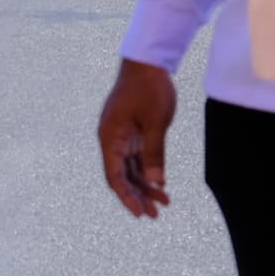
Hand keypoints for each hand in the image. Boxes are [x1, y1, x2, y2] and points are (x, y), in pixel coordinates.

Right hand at [97, 59, 176, 218]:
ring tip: (164, 202)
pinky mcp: (132, 130)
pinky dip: (148, 170)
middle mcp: (112, 139)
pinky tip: (161, 182)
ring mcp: (121, 135)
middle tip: (155, 214)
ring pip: (130, 168)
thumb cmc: (149, 89)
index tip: (140, 213)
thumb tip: (156, 183)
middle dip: (137, 195)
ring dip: (145, 185)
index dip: (126, 197)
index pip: (114, 176)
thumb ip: (154, 155)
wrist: (148, 60)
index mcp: (110, 137)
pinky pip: (137, 157)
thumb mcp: (156, 124)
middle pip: (121, 175)